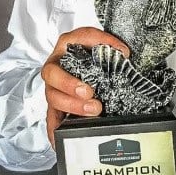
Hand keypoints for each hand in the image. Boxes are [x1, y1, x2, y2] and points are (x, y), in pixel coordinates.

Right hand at [41, 27, 129, 143]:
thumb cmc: (93, 57)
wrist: (88, 65)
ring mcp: (54, 86)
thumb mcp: (103, 49)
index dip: (101, 41)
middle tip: (88, 92)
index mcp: (69, 44)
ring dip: (72, 105)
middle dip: (69, 84)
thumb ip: (112, 48)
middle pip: (53, 73)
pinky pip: (52, 118)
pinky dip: (55, 129)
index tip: (122, 51)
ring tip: (93, 110)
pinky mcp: (56, 104)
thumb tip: (124, 54)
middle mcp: (57, 64)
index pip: (82, 36)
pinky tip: (60, 138)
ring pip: (53, 96)